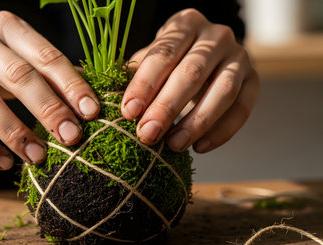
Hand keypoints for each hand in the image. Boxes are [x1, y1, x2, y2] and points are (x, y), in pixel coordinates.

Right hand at [0, 11, 99, 168]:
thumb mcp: (13, 53)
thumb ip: (45, 70)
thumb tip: (87, 96)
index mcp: (6, 27)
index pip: (46, 56)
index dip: (70, 85)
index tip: (91, 112)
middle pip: (20, 77)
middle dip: (49, 109)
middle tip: (72, 137)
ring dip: (16, 134)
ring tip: (39, 156)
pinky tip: (5, 163)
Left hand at [122, 9, 258, 152]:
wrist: (207, 57)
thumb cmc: (171, 61)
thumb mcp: (152, 60)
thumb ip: (138, 76)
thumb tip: (116, 104)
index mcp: (185, 24)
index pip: (163, 54)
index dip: (145, 84)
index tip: (129, 112)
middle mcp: (216, 36)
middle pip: (192, 72)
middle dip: (167, 106)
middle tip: (148, 134)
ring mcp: (239, 57)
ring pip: (223, 90)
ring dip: (197, 122)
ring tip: (174, 145)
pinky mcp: (254, 80)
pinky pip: (242, 108)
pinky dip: (223, 131)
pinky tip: (200, 147)